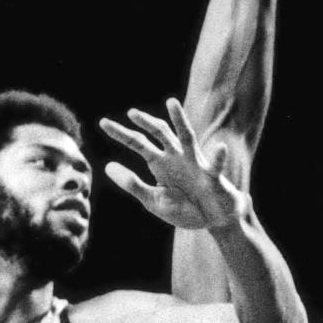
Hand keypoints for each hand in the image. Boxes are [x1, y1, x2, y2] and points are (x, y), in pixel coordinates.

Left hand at [99, 98, 246, 230]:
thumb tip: (107, 166)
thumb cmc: (183, 207)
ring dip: (180, 120)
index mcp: (160, 163)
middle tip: (131, 113)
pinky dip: (218, 157)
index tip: (102, 122)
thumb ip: (132, 184)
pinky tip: (220, 148)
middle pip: (160, 133)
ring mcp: (195, 164)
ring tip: (171, 102)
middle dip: (146, 122)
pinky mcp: (213, 178)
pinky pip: (215, 166)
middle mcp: (177, 157)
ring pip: (187, 137)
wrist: (211, 220)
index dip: (121, 133)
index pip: (138, 143)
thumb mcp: (152, 199)